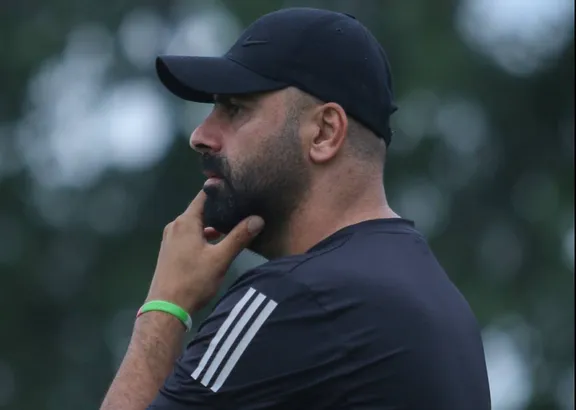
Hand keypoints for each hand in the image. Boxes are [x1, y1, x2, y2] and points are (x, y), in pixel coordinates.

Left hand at [145, 190, 264, 313]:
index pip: (204, 196)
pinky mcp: (170, 252)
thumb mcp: (220, 259)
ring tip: (233, 226)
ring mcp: (171, 240)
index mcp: (185, 222)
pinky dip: (203, 236)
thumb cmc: (192, 281)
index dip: (220, 189)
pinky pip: (190, 236)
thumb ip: (239, 237)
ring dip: (212, 225)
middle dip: (220, 209)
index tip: (237, 185)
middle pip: (201, 210)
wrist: (166, 308)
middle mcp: (175, 227)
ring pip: (196, 225)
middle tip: (241, 207)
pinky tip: (216, 245)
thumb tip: (258, 219)